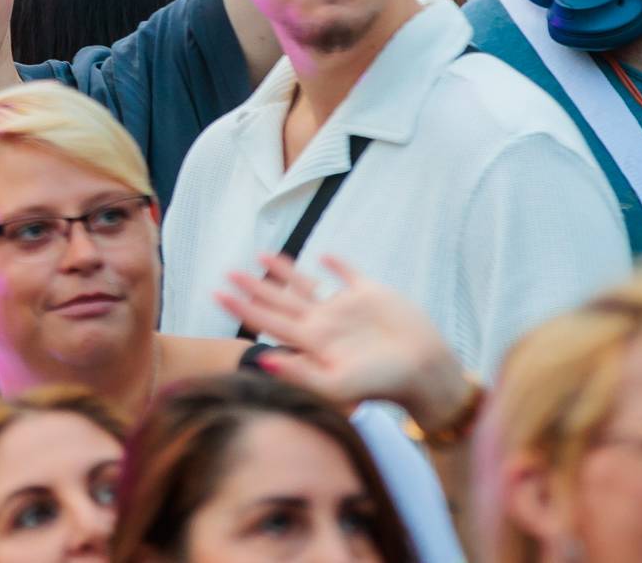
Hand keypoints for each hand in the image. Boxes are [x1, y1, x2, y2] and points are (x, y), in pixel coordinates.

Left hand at [218, 254, 472, 430]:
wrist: (424, 372)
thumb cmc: (382, 384)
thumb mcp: (338, 385)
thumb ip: (299, 373)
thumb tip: (261, 360)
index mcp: (312, 342)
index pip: (268, 321)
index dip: (242, 308)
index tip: (217, 293)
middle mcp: (323, 324)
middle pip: (279, 302)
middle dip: (252, 288)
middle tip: (227, 273)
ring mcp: (345, 309)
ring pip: (306, 285)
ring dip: (284, 271)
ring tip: (262, 256)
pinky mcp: (370, 295)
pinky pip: (348, 275)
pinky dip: (336, 265)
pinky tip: (325, 256)